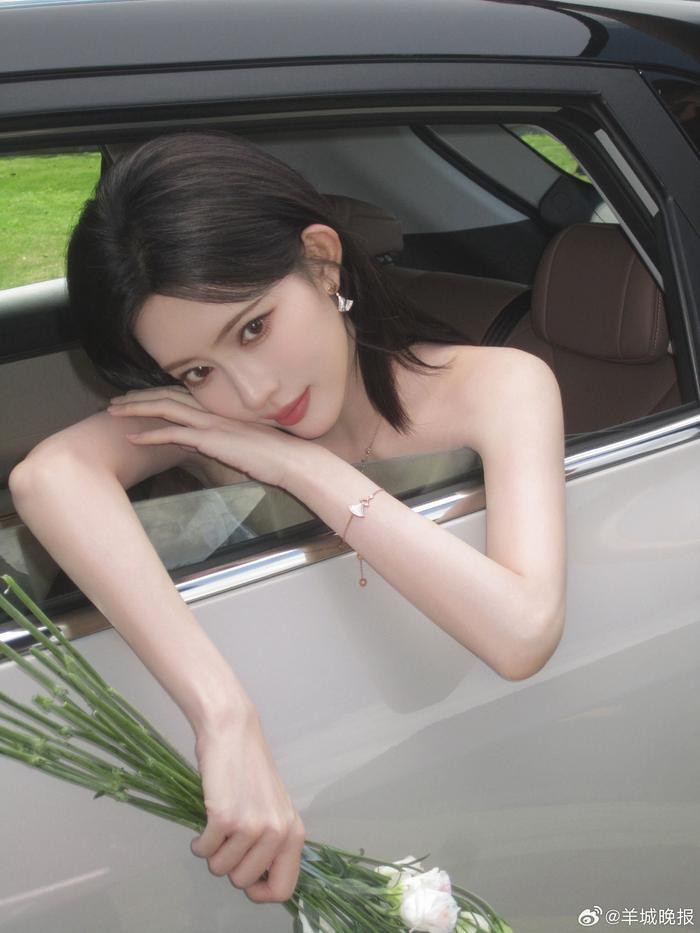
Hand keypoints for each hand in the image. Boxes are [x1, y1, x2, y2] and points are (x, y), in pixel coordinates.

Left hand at [106, 387, 306, 487]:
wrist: (290, 460)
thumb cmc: (272, 456)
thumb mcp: (241, 443)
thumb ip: (218, 439)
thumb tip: (197, 442)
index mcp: (218, 410)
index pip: (179, 395)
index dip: (154, 395)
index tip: (134, 399)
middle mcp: (211, 411)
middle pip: (166, 396)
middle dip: (137, 398)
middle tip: (114, 403)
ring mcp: (210, 423)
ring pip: (165, 409)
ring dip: (136, 410)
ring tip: (113, 413)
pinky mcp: (210, 440)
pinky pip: (173, 434)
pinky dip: (150, 434)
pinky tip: (132, 437)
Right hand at [191, 707, 305, 903]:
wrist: (233, 733)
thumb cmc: (250, 771)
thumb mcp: (274, 809)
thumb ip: (273, 843)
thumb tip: (259, 883)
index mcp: (294, 832)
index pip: (284, 888)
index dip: (260, 892)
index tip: (246, 877)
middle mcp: (277, 832)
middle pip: (244, 881)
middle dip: (230, 865)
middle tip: (229, 836)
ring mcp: (251, 826)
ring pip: (221, 869)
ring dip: (213, 851)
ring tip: (219, 823)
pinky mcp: (225, 818)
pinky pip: (204, 850)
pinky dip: (199, 841)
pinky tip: (206, 819)